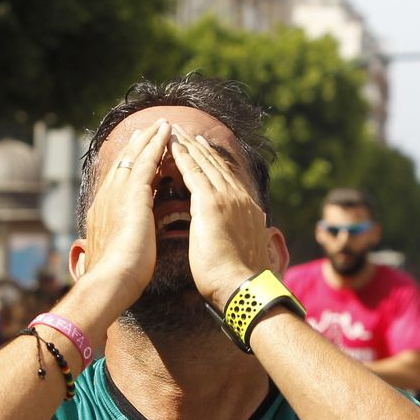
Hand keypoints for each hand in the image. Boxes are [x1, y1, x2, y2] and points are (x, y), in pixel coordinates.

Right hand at [79, 118, 171, 308]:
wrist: (111, 280)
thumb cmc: (114, 277)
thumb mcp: (114, 253)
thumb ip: (117, 242)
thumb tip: (118, 246)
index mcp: (103, 210)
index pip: (118, 180)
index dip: (128, 165)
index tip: (136, 153)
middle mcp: (107, 196)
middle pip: (123, 163)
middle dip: (137, 145)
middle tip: (147, 129)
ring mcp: (118, 193)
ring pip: (135, 157)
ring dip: (149, 139)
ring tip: (161, 124)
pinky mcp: (133, 194)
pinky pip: (146, 162)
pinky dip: (155, 146)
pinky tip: (166, 134)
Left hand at [167, 124, 269, 306]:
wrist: (242, 287)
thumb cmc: (237, 278)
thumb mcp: (240, 249)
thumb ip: (237, 236)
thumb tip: (235, 237)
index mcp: (246, 209)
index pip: (226, 177)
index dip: (212, 161)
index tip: (202, 148)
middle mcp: (239, 198)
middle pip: (216, 165)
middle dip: (199, 147)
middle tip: (185, 132)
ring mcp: (226, 198)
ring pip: (204, 164)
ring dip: (188, 146)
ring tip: (175, 132)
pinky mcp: (211, 204)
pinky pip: (194, 173)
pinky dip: (183, 158)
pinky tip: (173, 147)